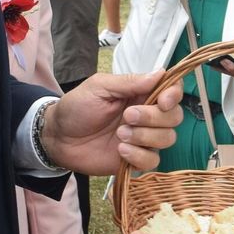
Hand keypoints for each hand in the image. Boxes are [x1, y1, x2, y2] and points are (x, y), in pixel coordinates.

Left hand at [40, 75, 182, 174]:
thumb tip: (160, 73)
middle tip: (127, 116)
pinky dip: (138, 155)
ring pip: (168, 138)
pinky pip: (153, 160)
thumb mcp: (99, 87)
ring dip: (145, 136)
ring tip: (120, 134)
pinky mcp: (136, 158)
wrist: (59, 137)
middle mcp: (148, 115)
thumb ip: (129, 82)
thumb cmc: (77, 107)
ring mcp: (144, 138)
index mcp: (141, 93)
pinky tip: (120, 150)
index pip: (172, 90)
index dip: (174, 95)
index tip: (163, 101)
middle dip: (154, 117)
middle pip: (174, 117)